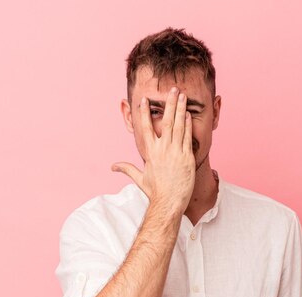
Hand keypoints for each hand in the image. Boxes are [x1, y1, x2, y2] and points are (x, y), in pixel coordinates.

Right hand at [112, 87, 195, 214]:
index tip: (145, 100)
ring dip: (180, 109)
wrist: (169, 203)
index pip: (146, 128)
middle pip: (165, 122)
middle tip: (171, 89)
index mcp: (150, 152)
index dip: (145, 113)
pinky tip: (188, 114)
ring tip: (181, 96)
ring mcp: (175, 153)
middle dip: (168, 104)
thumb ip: (127, 169)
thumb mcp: (140, 179)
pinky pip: (187, 137)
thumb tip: (113, 167)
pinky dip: (188, 125)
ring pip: (178, 126)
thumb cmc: (155, 192)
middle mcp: (162, 150)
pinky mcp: (187, 158)